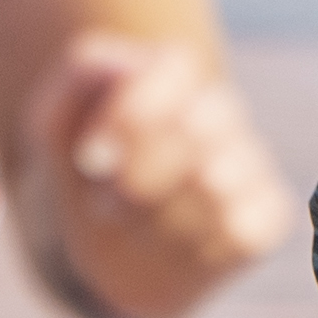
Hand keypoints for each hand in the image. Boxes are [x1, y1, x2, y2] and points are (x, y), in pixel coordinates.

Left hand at [31, 32, 285, 317]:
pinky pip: (242, 232)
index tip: (88, 159)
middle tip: (104, 203)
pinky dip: (194, 250)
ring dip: (157, 220)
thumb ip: (80, 76)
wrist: (92, 245)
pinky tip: (168, 249)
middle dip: (139, 178)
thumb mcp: (53, 120)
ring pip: (217, 187)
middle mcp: (219, 112)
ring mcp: (248, 165)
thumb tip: (125, 66)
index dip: (132, 117)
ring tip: (130, 228)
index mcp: (170, 75)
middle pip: (198, 131)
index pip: (175, 71)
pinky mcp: (264, 220)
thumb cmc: (79, 171)